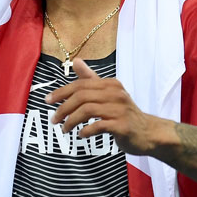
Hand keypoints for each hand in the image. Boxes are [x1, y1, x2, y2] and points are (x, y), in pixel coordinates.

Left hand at [45, 58, 172, 155]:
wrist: (149, 133)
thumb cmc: (124, 113)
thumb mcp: (108, 94)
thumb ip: (91, 79)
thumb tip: (75, 61)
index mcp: (110, 84)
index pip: (80, 84)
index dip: (61, 92)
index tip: (47, 101)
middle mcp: (116, 94)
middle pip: (81, 97)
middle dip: (63, 108)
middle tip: (54, 120)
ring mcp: (120, 110)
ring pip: (87, 110)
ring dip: (71, 121)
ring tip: (65, 129)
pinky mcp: (123, 126)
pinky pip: (98, 126)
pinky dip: (86, 131)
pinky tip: (81, 135)